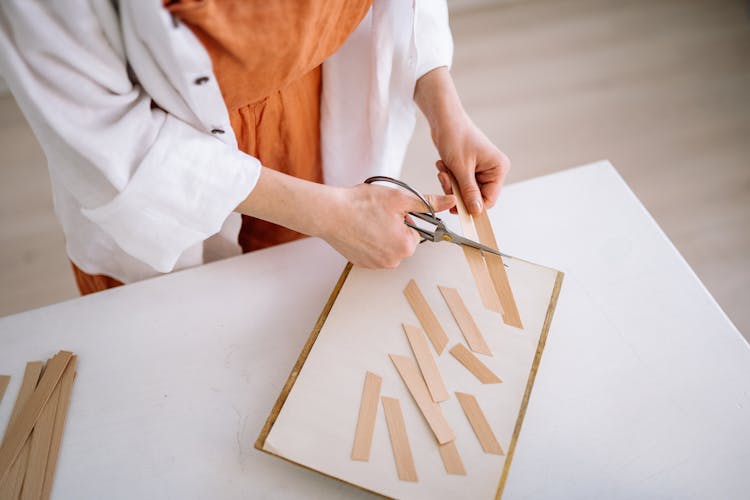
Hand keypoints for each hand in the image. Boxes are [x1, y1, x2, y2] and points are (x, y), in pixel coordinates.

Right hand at [320, 184, 454, 268]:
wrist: (329, 213)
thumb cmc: (361, 204)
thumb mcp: (400, 198)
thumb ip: (427, 202)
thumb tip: (449, 202)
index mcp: (406, 246)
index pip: (416, 231)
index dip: (405, 217)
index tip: (390, 211)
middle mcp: (393, 261)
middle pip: (403, 241)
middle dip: (394, 227)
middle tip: (378, 214)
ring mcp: (375, 265)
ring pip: (388, 246)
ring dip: (382, 234)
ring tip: (367, 221)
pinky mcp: (362, 263)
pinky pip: (373, 252)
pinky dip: (369, 241)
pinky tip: (359, 229)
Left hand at [433, 115, 510, 214]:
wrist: (444, 120)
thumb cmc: (456, 136)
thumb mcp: (461, 168)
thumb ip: (469, 192)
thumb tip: (476, 211)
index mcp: (498, 168)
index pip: (489, 199)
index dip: (472, 206)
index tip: (456, 208)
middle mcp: (493, 170)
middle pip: (475, 197)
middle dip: (458, 191)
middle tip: (446, 180)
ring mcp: (481, 170)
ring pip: (465, 192)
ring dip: (451, 184)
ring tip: (444, 170)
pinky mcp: (470, 169)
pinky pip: (459, 183)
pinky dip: (449, 178)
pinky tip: (444, 166)